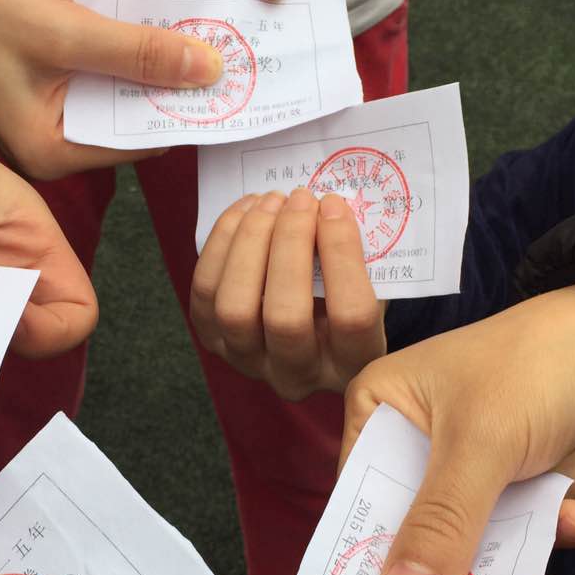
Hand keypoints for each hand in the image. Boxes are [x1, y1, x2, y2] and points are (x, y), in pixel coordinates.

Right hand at [0, 0, 224, 180]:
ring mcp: (49, 116)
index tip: (236, 81)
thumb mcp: (64, 30)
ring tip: (205, 37)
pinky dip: (129, 52)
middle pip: (134, 120)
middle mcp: (52, 146)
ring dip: (156, 66)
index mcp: (52, 153)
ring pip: (122, 94)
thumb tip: (208, 71)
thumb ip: (138, 53)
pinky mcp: (49, 85)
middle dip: (175, 88)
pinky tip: (159, 27)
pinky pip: (104, 74)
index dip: (186, 110)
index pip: (141, 140)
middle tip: (233, 54)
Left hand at [191, 188, 385, 399]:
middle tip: (300, 198)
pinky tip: (246, 210)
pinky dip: (222, 242)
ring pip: (234, 308)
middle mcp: (296, 375)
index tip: (334, 207)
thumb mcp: (369, 285)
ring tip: (271, 200)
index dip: (341, 254)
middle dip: (290, 244)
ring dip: (250, 242)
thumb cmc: (346, 300)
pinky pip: (205, 292)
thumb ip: (358, 257)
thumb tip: (329, 206)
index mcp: (351, 363)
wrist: (306, 332)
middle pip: (284, 316)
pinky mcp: (213, 341)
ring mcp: (248, 361)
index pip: (351, 315)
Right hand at [341, 282, 574, 574]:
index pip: (359, 499)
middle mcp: (419, 449)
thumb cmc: (538, 365)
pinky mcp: (521, 495)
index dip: (364, 560)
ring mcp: (472, 476)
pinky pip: (515, 547)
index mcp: (382, 414)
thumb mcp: (482, 442)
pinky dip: (543, 554)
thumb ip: (442, 524)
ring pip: (466, 551)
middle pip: (410, 536)